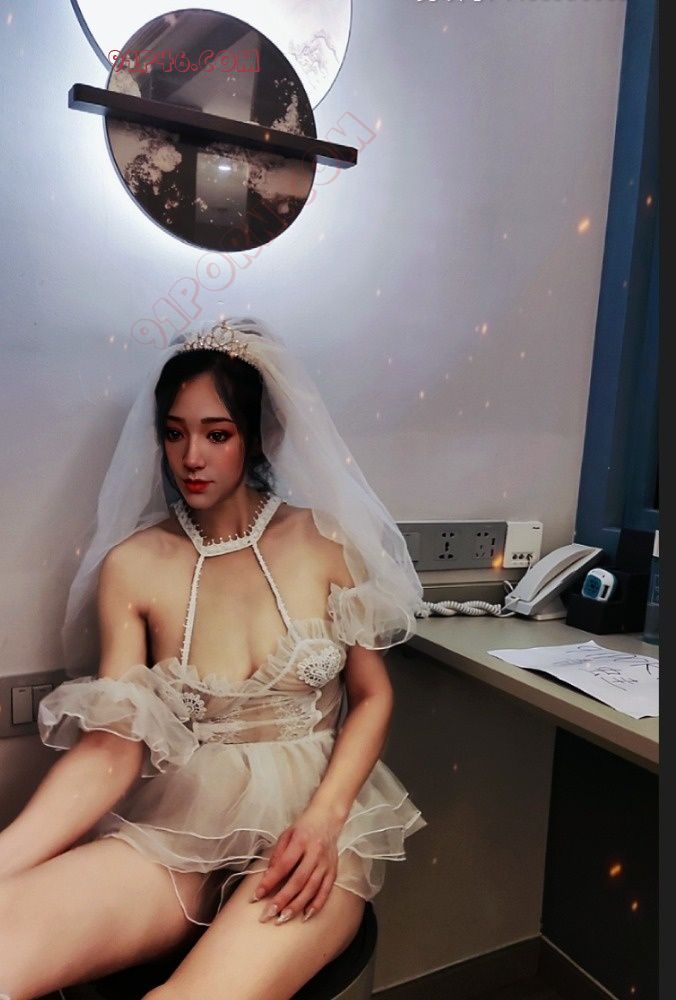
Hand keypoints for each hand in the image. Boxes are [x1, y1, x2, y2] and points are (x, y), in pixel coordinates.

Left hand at [251, 803, 344, 924]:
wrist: (328, 818)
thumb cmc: (303, 827)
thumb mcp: (286, 834)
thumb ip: (277, 855)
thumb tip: (266, 878)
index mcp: (301, 841)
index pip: (283, 865)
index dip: (269, 881)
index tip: (256, 896)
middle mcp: (315, 853)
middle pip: (298, 880)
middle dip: (282, 899)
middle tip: (268, 914)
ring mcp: (326, 863)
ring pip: (311, 888)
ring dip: (296, 906)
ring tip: (282, 919)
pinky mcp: (333, 870)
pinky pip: (325, 891)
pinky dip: (316, 905)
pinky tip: (305, 916)